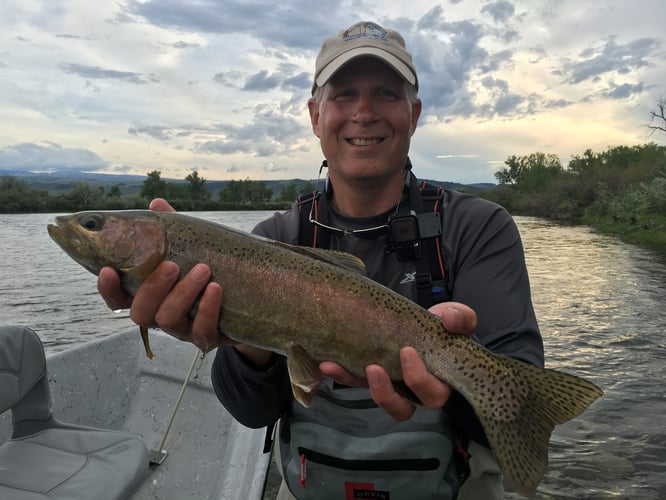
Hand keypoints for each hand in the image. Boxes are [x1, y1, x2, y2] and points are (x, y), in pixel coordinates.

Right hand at [96, 198, 226, 352]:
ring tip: (203, 269)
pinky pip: (202, 332)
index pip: (117, 299)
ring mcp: (183, 330)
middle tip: (172, 265)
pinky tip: (216, 289)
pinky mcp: (208, 339)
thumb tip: (157, 203)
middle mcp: (161, 316)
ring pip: (169, 321)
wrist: (246, 299)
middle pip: (140, 314)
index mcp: (149, 296)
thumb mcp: (190, 248)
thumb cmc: (207, 270)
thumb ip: (170, 230)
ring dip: (183, 294)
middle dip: (153, 288)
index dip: (108, 288)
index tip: (109, 270)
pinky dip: (207, 310)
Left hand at [319, 302, 476, 421]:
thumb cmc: (443, 328)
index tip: (406, 352)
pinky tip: (326, 362)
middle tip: (374, 367)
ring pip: (377, 400)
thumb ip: (460, 318)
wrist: (421, 322)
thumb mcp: (456, 318)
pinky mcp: (370, 377)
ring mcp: (390, 385)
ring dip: (358, 386)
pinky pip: (354, 382)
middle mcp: (414, 391)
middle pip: (404, 409)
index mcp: (439, 382)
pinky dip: (339, 373)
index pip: (433, 394)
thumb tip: (448, 318)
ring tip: (339, 365)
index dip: (420, 381)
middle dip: (387, 394)